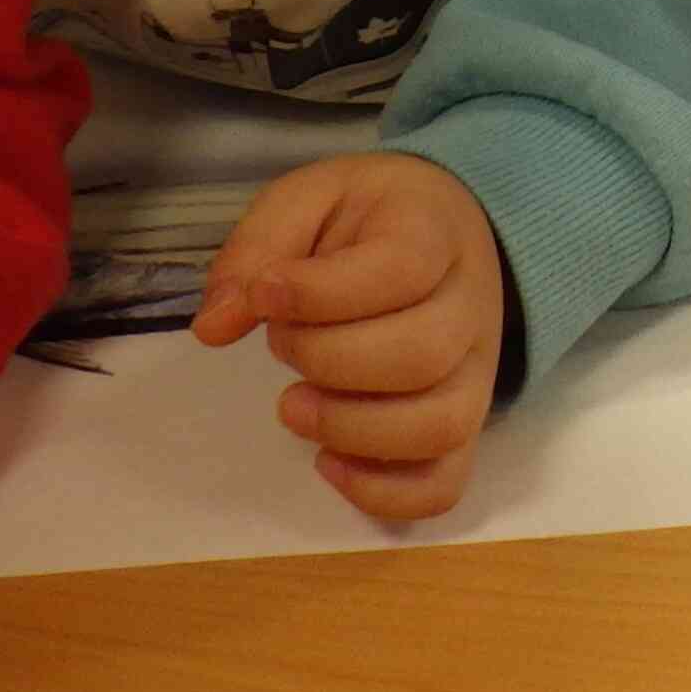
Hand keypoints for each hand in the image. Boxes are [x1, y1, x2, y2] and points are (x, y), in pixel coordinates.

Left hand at [193, 152, 506, 523]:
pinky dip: (382, 492)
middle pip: (421, 355)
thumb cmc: (368, 221)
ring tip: (293, 405)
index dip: (320, 291)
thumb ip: (258, 248)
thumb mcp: (308, 199)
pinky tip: (327, 463)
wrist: (443, 233)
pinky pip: (444, 481)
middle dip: (326, 359)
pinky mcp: (462, 425)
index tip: (263, 292)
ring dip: (350, 428)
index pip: (401, 268)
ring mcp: (475, 374)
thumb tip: (215, 326)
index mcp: (435, 235)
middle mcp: (471, 308)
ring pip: (440, 425)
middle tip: (281, 341)